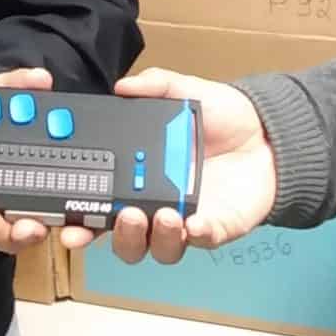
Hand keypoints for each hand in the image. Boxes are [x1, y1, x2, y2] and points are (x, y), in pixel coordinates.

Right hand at [59, 68, 275, 265]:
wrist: (269, 131)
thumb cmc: (223, 118)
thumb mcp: (186, 93)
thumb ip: (156, 86)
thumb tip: (123, 86)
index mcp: (140, 178)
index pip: (101, 207)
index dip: (81, 221)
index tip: (66, 224)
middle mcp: (158, 205)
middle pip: (126, 240)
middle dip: (119, 236)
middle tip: (122, 218)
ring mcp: (187, 220)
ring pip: (161, 249)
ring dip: (155, 238)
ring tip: (161, 215)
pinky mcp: (218, 226)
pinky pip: (202, 241)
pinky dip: (195, 236)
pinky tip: (193, 223)